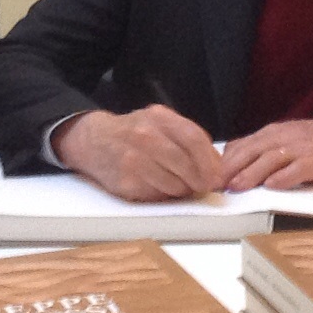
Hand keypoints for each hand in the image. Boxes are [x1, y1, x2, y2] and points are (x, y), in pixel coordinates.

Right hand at [52, 106, 224, 201]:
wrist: (94, 141)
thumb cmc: (134, 133)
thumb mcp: (160, 124)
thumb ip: (188, 139)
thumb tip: (216, 167)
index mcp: (158, 117)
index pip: (193, 138)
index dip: (210, 161)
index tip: (217, 176)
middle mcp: (144, 135)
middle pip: (185, 163)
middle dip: (200, 180)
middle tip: (205, 187)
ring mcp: (132, 159)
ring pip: (173, 184)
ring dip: (183, 190)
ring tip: (181, 186)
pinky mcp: (125, 182)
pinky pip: (156, 195)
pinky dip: (165, 195)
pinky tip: (161, 187)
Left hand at [218, 117, 312, 191]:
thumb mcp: (290, 138)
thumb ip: (265, 148)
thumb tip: (236, 159)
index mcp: (275, 133)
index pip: (243, 145)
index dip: (224, 161)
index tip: (208, 175)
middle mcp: (285, 138)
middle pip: (252, 151)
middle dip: (231, 168)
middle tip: (215, 184)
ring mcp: (302, 148)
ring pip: (271, 160)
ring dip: (252, 173)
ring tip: (238, 186)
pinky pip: (299, 168)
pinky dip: (286, 177)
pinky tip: (274, 186)